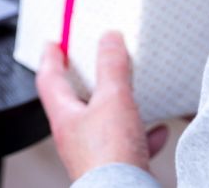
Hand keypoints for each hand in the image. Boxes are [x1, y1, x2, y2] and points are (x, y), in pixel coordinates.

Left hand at [36, 31, 170, 180]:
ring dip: (118, 108)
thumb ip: (111, 67)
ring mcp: (94, 156)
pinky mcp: (115, 170)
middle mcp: (75, 138)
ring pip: (103, 125)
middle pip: (75, 103)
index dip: (51, 58)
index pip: (49, 80)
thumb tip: (108, 38)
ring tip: (132, 94)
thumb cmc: (110, 158)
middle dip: (86, 82)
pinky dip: (143, 136)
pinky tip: (159, 131)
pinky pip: (128, 147)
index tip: (53, 44)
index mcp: (66, 117)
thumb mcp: (113, 99)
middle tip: (92, 63)